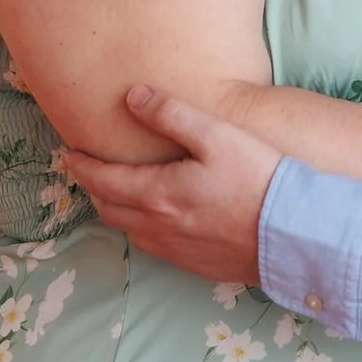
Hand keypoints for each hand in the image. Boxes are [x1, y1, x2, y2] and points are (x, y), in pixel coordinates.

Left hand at [60, 85, 278, 285]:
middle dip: (94, 188)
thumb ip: (171, 115)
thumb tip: (132, 97)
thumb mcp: (216, 135)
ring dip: (116, 210)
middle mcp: (158, 227)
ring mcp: (177, 250)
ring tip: (116, 193)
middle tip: (88, 171)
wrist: (292, 234)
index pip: (103, 180)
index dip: (82, 166)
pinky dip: (141, 230)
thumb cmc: (257, 179)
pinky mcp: (197, 264)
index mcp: (156, 194)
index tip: (69, 153)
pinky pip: (154, 248)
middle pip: (110, 209)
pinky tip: (155, 221)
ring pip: (130, 232)